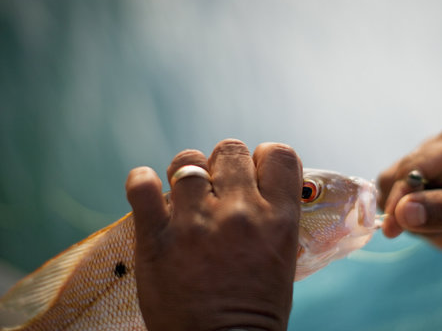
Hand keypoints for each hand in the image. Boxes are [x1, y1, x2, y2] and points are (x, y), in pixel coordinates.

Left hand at [125, 140, 301, 330]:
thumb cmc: (254, 307)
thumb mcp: (283, 255)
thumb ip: (272, 214)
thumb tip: (256, 183)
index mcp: (279, 219)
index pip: (279, 155)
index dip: (263, 158)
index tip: (253, 172)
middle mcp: (241, 213)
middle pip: (230, 150)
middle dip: (223, 165)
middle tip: (217, 187)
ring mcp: (197, 223)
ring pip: (188, 161)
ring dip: (186, 172)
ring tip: (184, 196)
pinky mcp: (157, 237)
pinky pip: (142, 185)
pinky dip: (142, 181)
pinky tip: (148, 189)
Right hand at [378, 123, 441, 259]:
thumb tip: (402, 213)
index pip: (414, 166)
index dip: (401, 194)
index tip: (394, 225)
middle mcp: (435, 147)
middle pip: (394, 175)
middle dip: (400, 206)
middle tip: (407, 233)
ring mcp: (422, 165)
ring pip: (387, 186)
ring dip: (400, 212)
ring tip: (431, 227)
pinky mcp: (412, 183)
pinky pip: (390, 199)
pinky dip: (401, 216)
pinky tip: (425, 224)